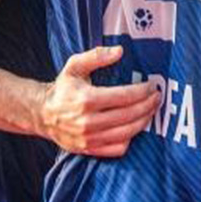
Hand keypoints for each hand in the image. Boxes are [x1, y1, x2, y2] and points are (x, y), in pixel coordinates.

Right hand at [37, 44, 161, 156]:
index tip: (152, 86)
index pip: (124, 96)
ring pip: (127, 133)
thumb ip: (97, 56)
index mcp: (86, 99)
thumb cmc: (63, 88)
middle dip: (148, 105)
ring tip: (150, 111)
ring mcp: (89, 139)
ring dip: (143, 121)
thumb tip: (120, 51)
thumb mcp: (75, 65)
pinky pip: (118, 148)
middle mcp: (89, 122)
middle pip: (129, 115)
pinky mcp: (89, 150)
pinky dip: (130, 139)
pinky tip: (134, 127)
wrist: (43, 114)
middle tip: (157, 97)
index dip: (142, 91)